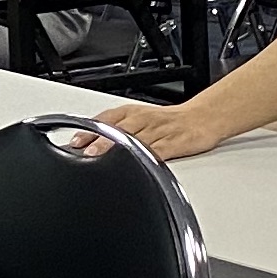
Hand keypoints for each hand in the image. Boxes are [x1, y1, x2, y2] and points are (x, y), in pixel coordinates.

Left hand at [88, 101, 235, 160]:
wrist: (202, 117)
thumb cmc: (169, 121)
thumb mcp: (140, 118)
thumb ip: (118, 128)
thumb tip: (91, 142)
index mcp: (132, 112)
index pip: (106, 119)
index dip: (89, 130)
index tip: (74, 141)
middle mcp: (143, 120)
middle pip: (118, 129)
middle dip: (100, 140)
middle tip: (84, 151)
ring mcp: (159, 132)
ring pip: (135, 139)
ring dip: (117, 148)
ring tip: (101, 158)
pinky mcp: (174, 143)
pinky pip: (158, 151)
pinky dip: (146, 157)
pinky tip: (137, 165)